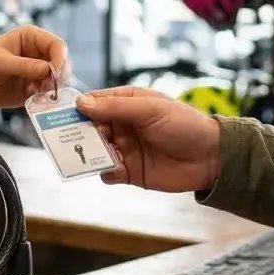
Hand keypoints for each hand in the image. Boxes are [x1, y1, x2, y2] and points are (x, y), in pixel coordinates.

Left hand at [0, 25, 69, 111]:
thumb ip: (24, 66)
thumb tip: (48, 70)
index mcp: (29, 37)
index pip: (56, 45)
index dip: (60, 59)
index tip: (54, 73)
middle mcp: (36, 53)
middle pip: (62, 63)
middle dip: (57, 76)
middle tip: (45, 86)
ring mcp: (35, 72)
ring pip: (57, 80)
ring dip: (50, 88)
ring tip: (33, 91)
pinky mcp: (32, 89)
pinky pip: (47, 94)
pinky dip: (43, 97)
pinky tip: (29, 97)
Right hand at [75, 88, 221, 192]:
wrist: (211, 158)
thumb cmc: (184, 125)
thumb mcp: (150, 109)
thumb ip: (116, 107)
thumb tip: (82, 103)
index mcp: (128, 103)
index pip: (95, 103)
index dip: (79, 108)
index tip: (62, 114)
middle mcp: (123, 125)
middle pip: (90, 128)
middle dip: (80, 133)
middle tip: (68, 139)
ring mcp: (125, 149)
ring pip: (96, 151)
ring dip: (90, 153)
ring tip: (91, 155)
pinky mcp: (130, 172)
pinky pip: (108, 172)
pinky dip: (106, 171)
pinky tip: (114, 169)